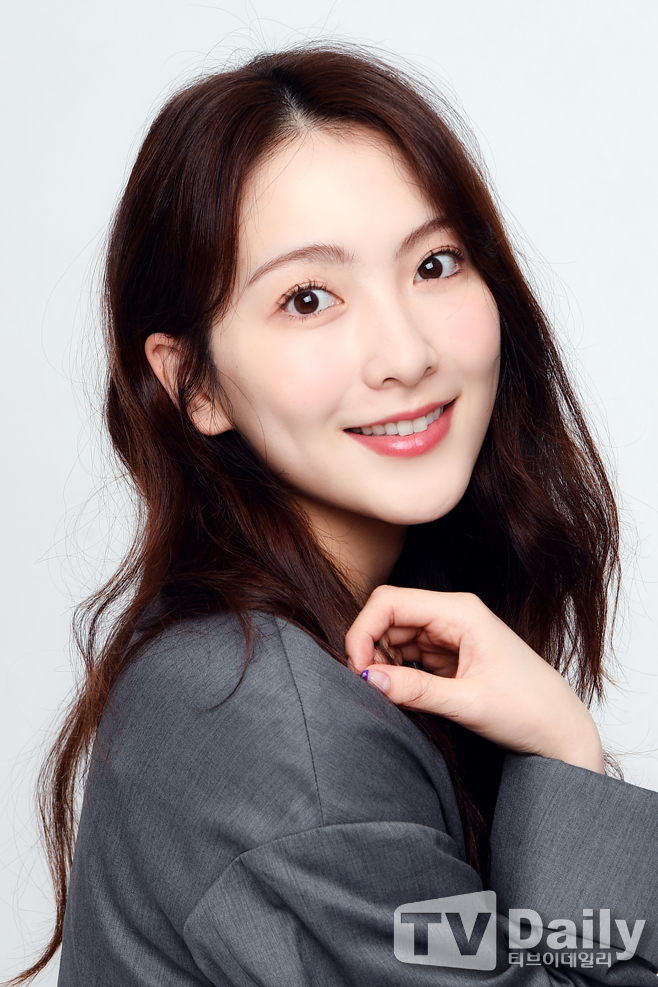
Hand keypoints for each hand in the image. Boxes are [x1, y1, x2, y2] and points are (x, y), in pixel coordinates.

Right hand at [345, 586, 603, 773]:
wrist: (561, 732)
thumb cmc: (530, 711)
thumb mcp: (469, 704)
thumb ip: (417, 691)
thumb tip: (368, 680)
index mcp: (461, 611)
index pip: (391, 601)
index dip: (364, 630)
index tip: (357, 669)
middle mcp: (453, 614)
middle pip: (389, 615)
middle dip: (370, 647)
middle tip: (368, 686)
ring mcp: (451, 634)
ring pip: (395, 634)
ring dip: (381, 660)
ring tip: (388, 693)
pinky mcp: (450, 654)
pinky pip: (408, 653)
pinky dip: (396, 670)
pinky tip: (401, 692)